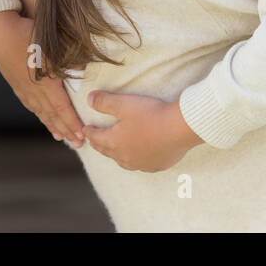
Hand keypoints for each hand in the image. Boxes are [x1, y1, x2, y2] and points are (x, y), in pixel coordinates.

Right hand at [0, 11, 85, 147]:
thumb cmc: (26, 37)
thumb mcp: (52, 46)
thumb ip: (71, 58)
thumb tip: (86, 65)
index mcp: (46, 83)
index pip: (62, 108)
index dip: (72, 123)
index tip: (83, 135)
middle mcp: (34, 90)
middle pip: (53, 115)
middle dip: (66, 130)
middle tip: (78, 144)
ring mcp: (23, 89)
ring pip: (40, 112)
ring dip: (52, 125)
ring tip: (60, 136)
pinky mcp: (16, 84)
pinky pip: (30, 105)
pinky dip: (39, 114)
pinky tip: (41, 115)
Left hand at [83, 91, 203, 172]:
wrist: (179, 128)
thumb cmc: (151, 114)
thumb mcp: (123, 104)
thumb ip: (104, 101)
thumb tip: (89, 99)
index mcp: (115, 142)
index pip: (96, 137)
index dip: (89, 132)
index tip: (85, 129)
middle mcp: (125, 157)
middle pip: (107, 151)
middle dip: (99, 144)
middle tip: (94, 140)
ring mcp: (142, 163)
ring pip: (123, 161)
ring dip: (116, 155)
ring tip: (114, 150)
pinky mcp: (156, 165)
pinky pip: (141, 165)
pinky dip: (135, 159)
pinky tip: (139, 156)